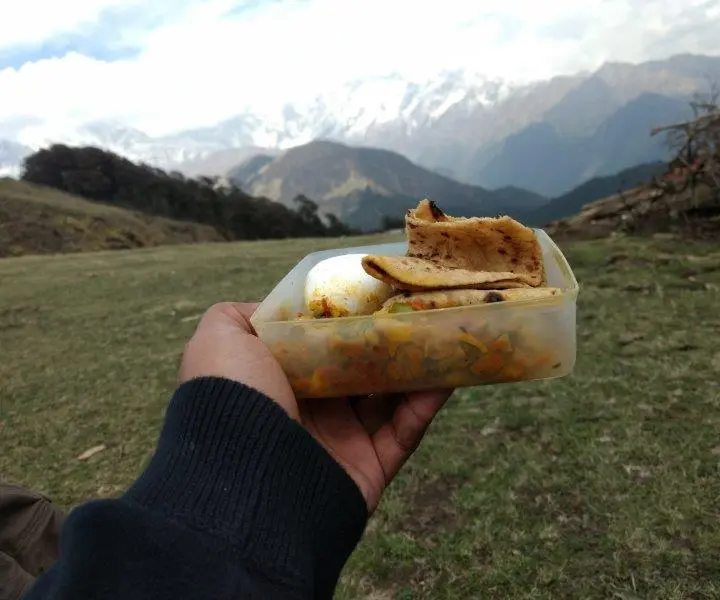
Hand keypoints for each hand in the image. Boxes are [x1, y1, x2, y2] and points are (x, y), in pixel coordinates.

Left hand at [179, 302, 451, 512]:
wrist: (243, 479)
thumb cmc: (232, 398)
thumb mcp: (218, 341)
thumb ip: (236, 317)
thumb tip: (273, 309)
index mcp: (280, 379)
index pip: (324, 344)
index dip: (352, 319)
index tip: (380, 293)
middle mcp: (312, 408)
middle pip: (363, 367)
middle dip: (392, 339)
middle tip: (422, 309)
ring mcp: (342, 439)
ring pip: (392, 396)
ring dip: (419, 366)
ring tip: (445, 334)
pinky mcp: (370, 466)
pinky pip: (407, 430)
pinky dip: (428, 402)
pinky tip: (449, 374)